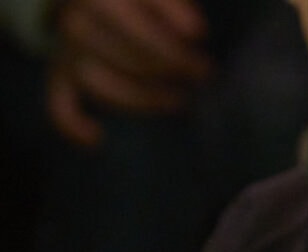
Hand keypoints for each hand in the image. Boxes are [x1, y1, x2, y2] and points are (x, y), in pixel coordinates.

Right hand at [46, 0, 211, 145]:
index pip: (136, 30)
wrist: (99, 2)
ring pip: (97, 84)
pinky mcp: (62, 73)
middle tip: (200, 79)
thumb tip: (194, 33)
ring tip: (178, 102)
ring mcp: (67, 51)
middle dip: (165, 74)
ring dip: (141, 99)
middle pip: (119, 58)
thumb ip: (172, 6)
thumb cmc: (141, 1)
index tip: (204, 66)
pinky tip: (95, 138)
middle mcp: (76, 22)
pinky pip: (58, 102)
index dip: (172, 53)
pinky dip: (71, 123)